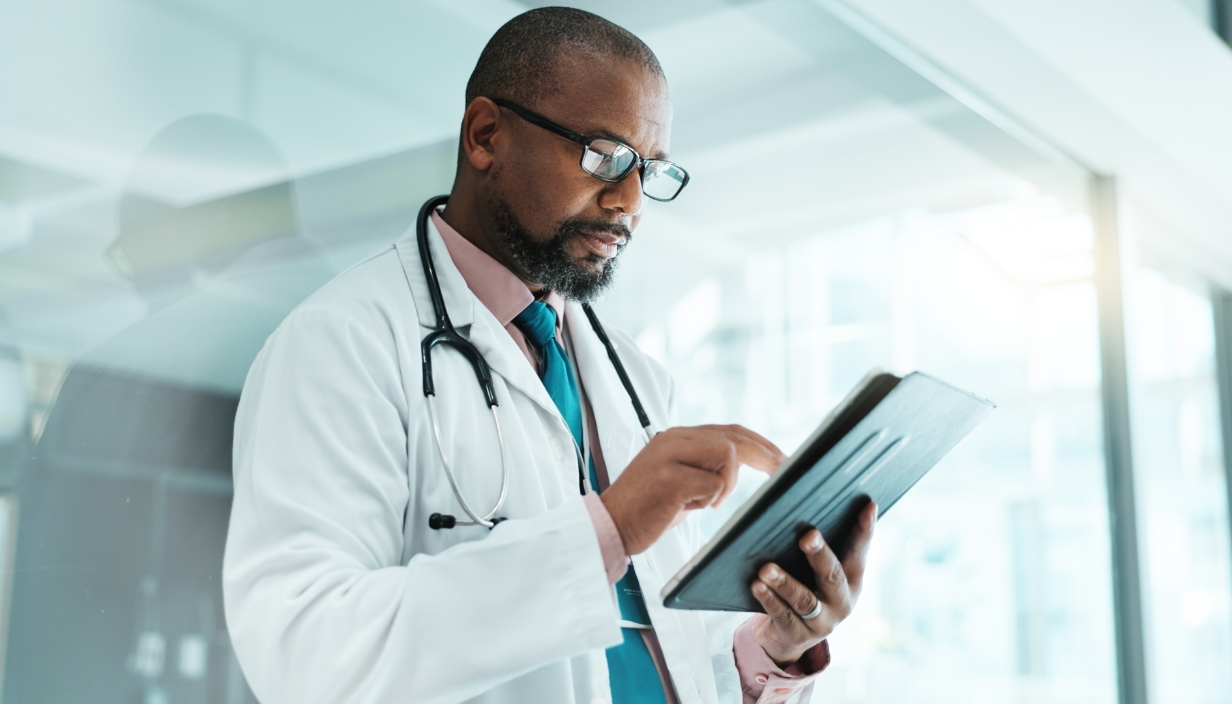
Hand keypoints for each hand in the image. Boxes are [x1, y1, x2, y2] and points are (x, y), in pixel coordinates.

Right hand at [600, 425, 785, 554]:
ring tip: (707, 502)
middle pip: (733, 437)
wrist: (610, 525)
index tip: (780, 458)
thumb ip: (702, 466)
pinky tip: (689, 508)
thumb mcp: (678, 479)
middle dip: (764, 455)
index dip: (759, 443)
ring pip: (727, 454)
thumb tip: (738, 466)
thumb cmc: (645, 509)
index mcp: (677, 437)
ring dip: (728, 482)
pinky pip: (713, 483)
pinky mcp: (670, 478)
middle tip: (782, 470)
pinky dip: (709, 499)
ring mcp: (670, 456)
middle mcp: (674, 439)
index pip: (728, 431)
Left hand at [750, 500, 876, 665]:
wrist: (787, 637)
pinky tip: (757, 585)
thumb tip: (801, 503)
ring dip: (785, 582)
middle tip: (807, 536)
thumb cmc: (803, 588)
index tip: (868, 506)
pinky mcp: (798, 635)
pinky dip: (770, 600)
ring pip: (804, 600)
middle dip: (819, 554)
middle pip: (832, 575)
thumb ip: (816, 546)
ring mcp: (822, 622)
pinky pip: (783, 616)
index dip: (865, 529)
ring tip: (766, 569)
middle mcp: (842, 601)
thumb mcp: (815, 571)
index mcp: (851, 580)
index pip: (859, 551)